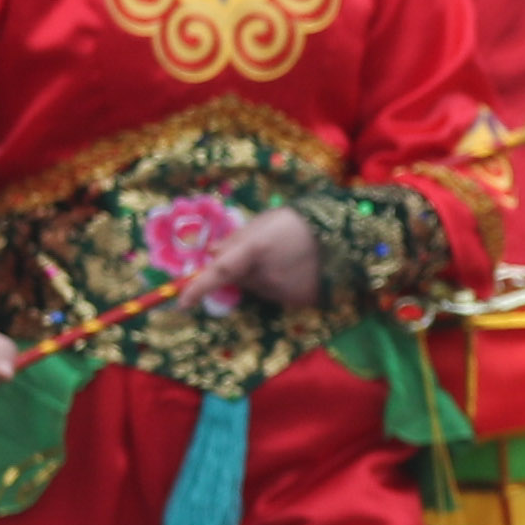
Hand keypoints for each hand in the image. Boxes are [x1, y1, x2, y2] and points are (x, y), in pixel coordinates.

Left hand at [181, 207, 324, 316]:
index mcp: (255, 250)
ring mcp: (285, 290)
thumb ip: (235, 239)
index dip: (198, 288)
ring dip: (263, 277)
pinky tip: (297, 270)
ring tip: (285, 258)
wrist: (342, 233)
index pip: (220, 272)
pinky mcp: (300, 300)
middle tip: (263, 252)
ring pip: (260, 289)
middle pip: (241, 281)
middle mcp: (267, 274)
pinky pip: (279, 295)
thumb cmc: (296, 221)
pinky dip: (282, 285)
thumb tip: (211, 254)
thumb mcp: (262, 222)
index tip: (182, 303)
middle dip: (243, 270)